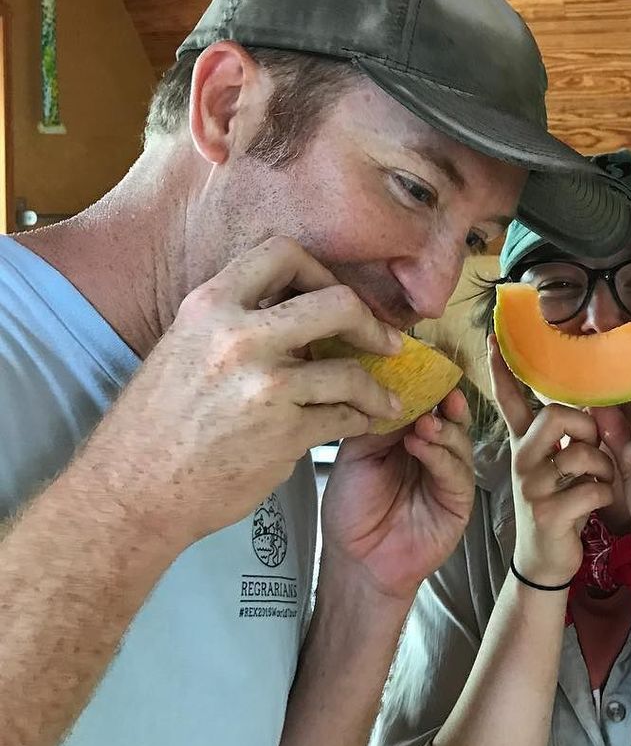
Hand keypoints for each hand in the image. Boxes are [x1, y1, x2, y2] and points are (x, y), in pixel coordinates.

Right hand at [82, 236, 404, 546]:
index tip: (334, 295)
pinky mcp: (283, 434)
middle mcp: (239, 337)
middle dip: (370, 322)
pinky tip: (362, 422)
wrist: (129, 493)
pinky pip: (342, 418)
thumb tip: (299, 307)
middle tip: (384, 340)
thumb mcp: (185, 346)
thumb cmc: (156, 423)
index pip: (284, 252)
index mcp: (210, 306)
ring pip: (350, 371)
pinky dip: (359, 420)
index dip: (321, 270)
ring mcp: (264, 386)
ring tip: (386, 398)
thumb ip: (238, 321)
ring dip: (376, 388)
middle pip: (337, 302)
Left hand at [320, 388, 474, 599]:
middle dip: (445, 400)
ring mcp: (447, 474)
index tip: (424, 363)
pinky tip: (420, 446)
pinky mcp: (458, 500)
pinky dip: (439, 455)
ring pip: (459, 440)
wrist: (355, 561)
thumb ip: (378, 423)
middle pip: (449, 416)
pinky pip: (456, 471)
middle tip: (437, 388)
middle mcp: (432, 450)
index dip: (426, 384)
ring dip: (443, 428)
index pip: (425, 402)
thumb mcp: (357, 454)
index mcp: (407, 436)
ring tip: (424, 422)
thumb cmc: (352, 509)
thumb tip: (394, 388)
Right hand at [489, 335, 614, 586]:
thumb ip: (568, 435)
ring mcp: (532, 487)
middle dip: (586, 427)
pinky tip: (598, 503)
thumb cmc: (560, 502)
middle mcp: (522, 459)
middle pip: (556, 415)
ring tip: (601, 480)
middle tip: (592, 445)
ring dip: (604, 467)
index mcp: (524, 443)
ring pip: (580, 453)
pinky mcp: (548, 513)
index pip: (508, 399)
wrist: (546, 559)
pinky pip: (592, 488)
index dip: (501, 369)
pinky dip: (606, 494)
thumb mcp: (558, 464)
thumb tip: (594, 404)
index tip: (493, 336)